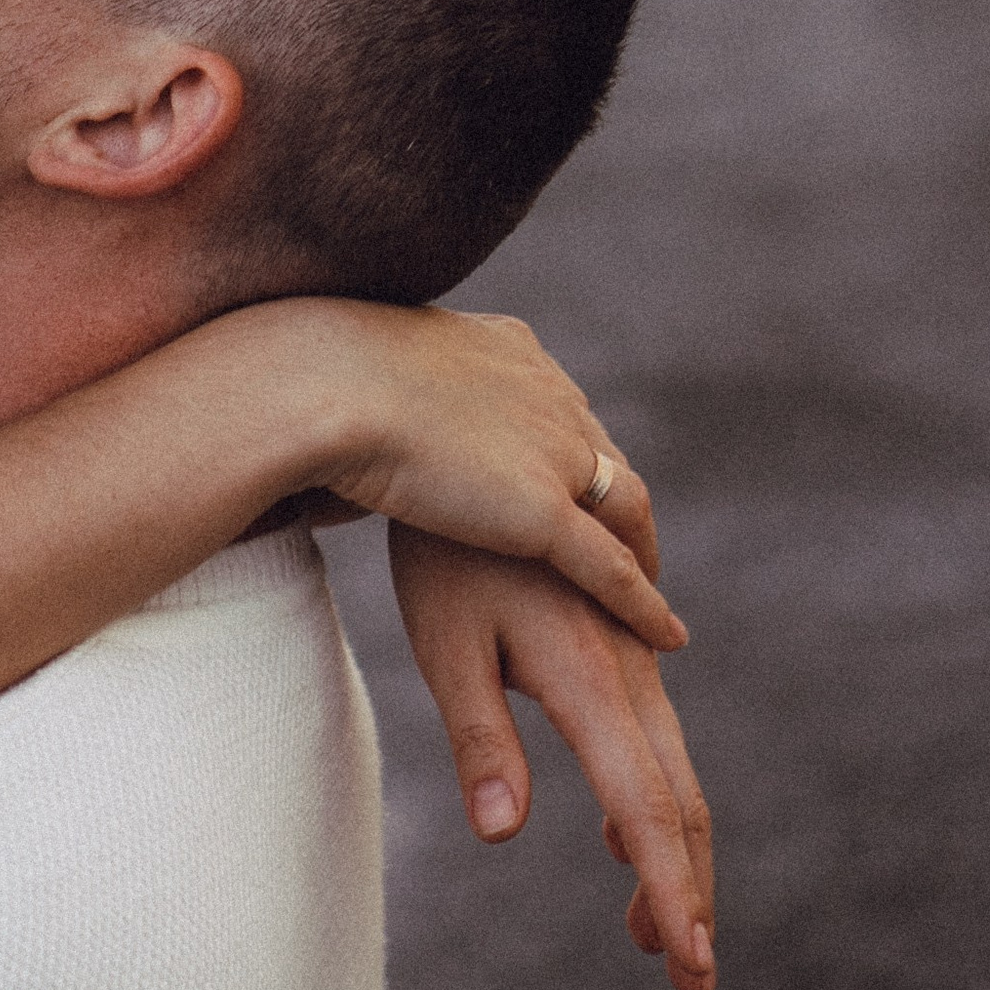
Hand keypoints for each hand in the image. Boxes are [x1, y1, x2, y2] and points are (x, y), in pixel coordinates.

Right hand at [306, 303, 681, 652]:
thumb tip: (368, 410)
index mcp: (511, 352)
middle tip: (624, 546)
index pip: (562, 408)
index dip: (572, 452)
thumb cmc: (322, 379)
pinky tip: (666, 637)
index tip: (572, 485)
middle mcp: (548, 394)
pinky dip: (642, 604)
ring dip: (643, 554)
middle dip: (612, 500)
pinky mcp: (545, 510)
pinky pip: (611, 569)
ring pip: (623, 509)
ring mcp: (553, 451)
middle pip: (603, 455)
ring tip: (649, 595)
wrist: (329, 385)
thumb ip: (394, 392)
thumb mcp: (374, 371)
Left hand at [390, 524, 715, 989]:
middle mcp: (627, 665)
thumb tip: (505, 835)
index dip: (671, 889)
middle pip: (676, 797)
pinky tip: (616, 833)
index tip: (689, 967)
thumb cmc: (439, 550)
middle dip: (685, 889)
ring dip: (667, 849)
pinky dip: (648, 794)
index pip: (645, 809)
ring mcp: (627, 646)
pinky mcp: (614, 631)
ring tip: (650, 930)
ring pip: (668, 764)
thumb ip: (481, 738)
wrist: (455, 441)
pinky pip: (648, 726)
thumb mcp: (446, 644)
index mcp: (590, 678)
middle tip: (687, 976)